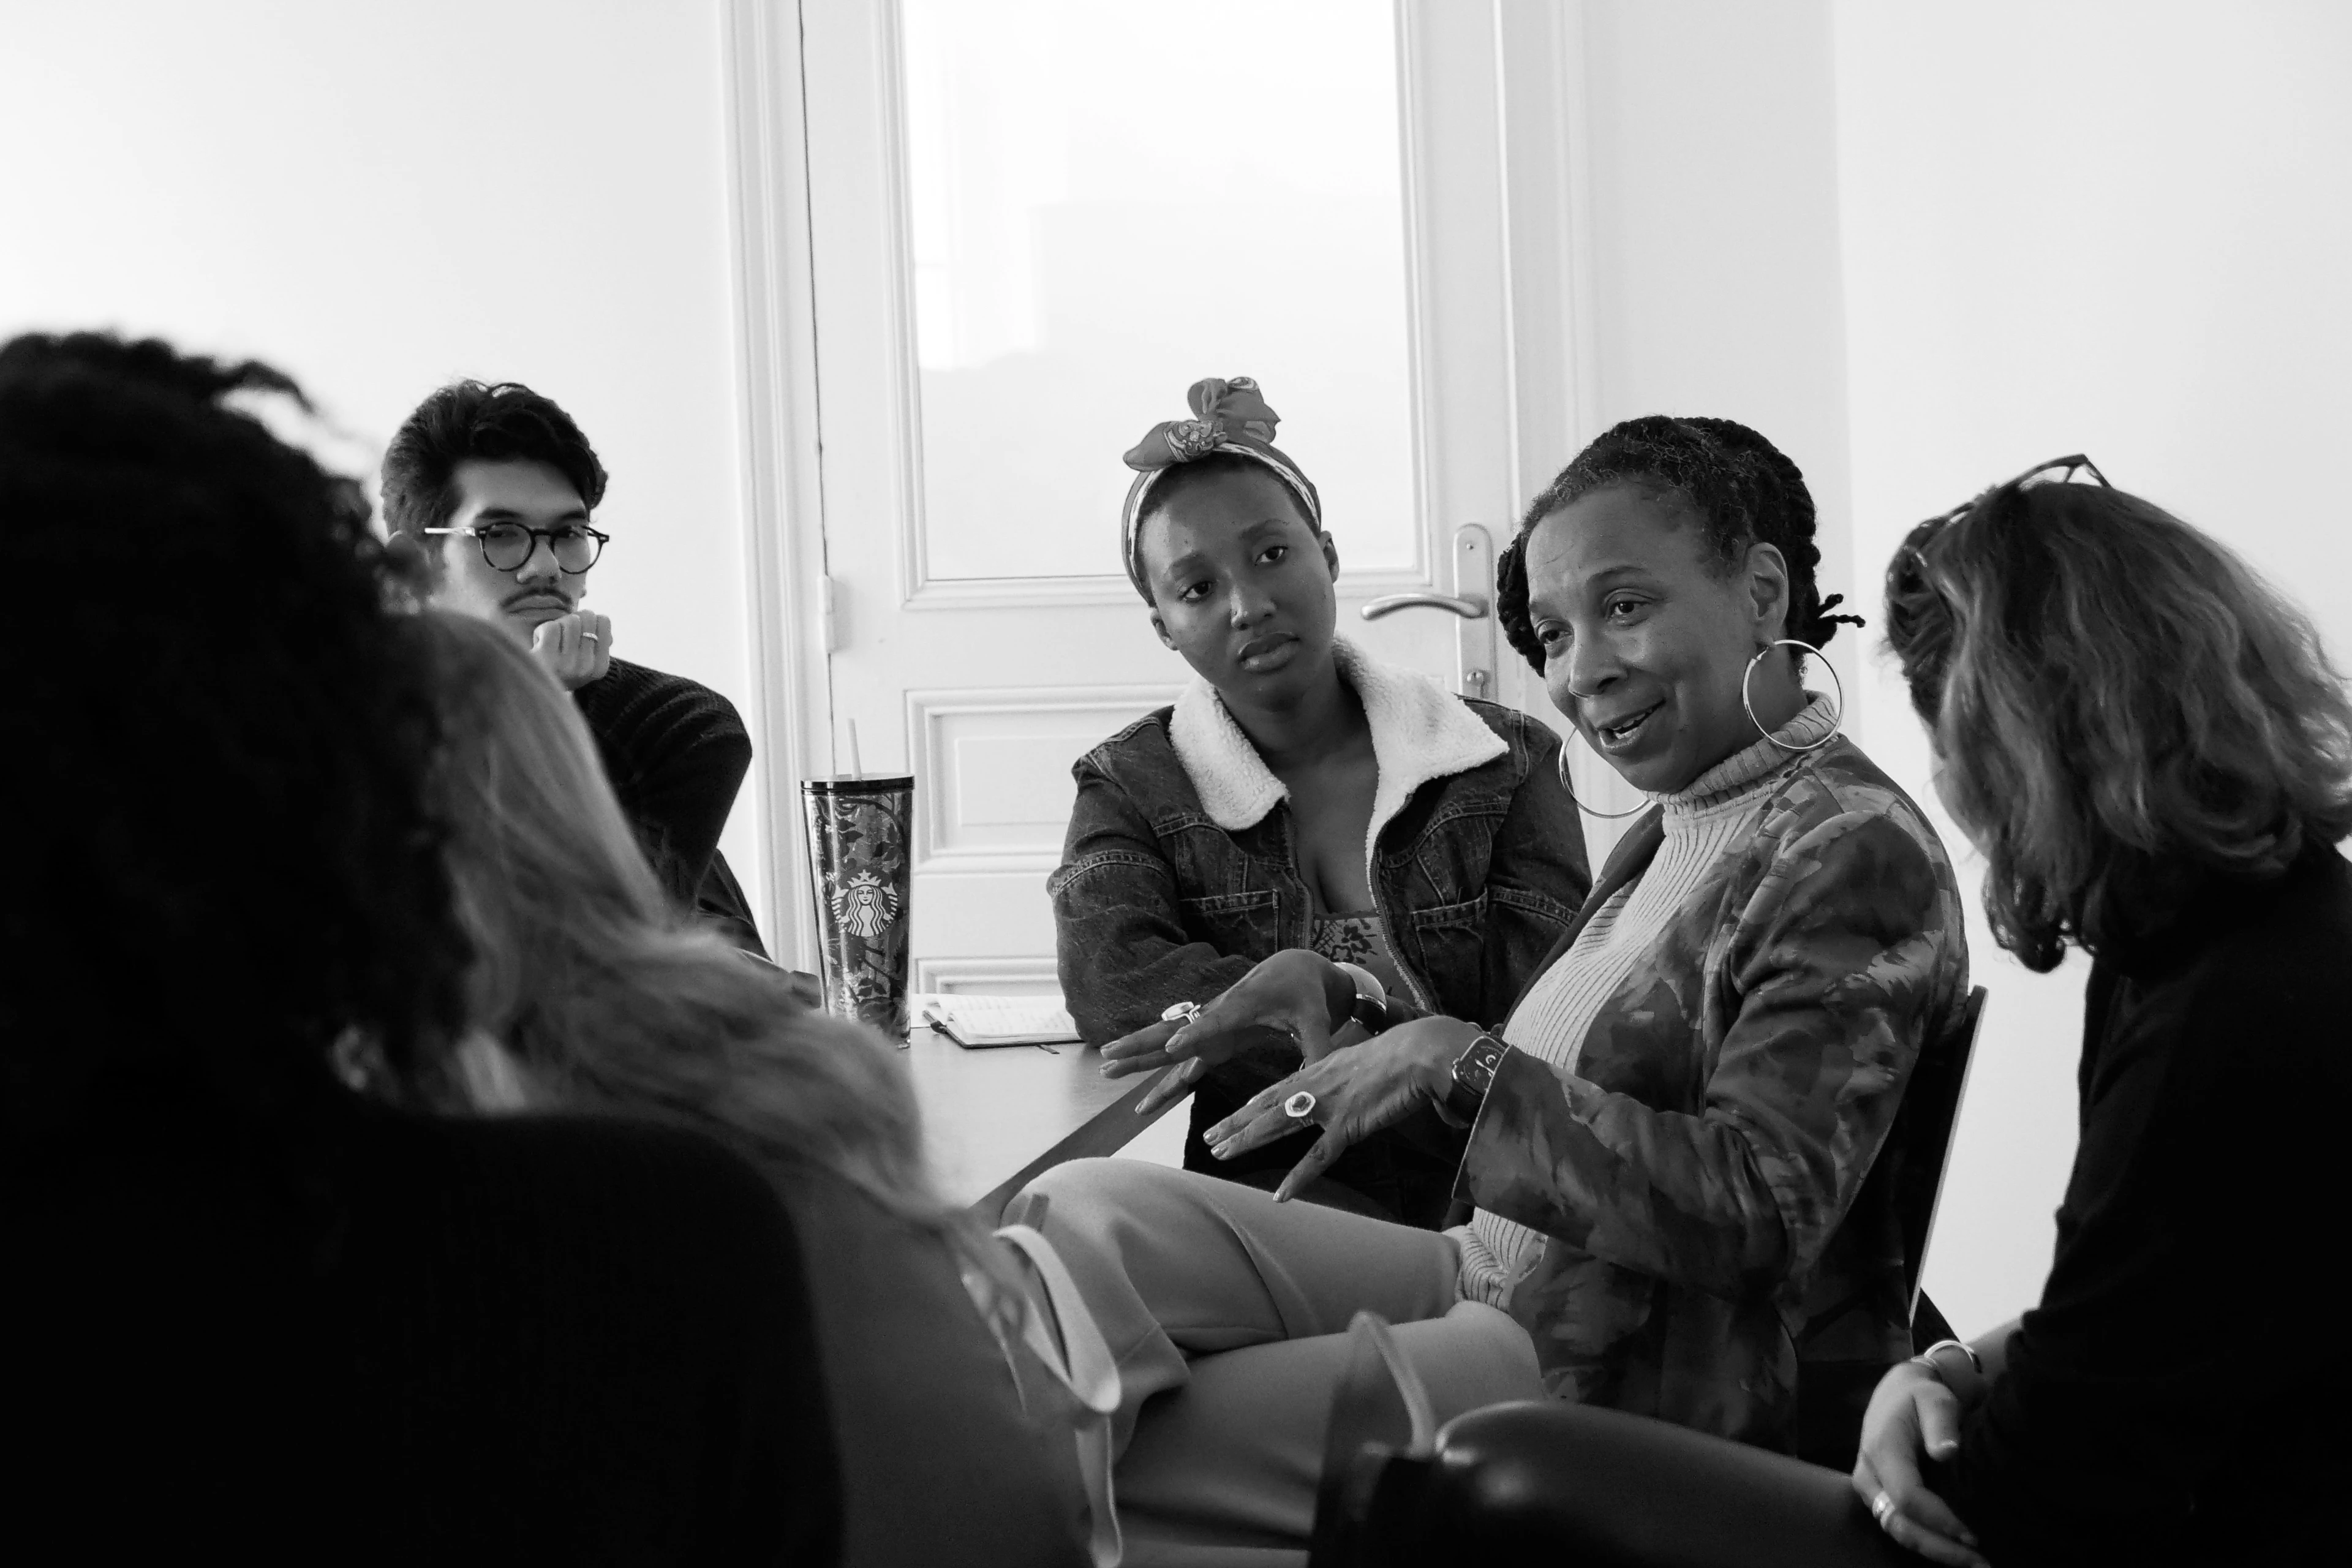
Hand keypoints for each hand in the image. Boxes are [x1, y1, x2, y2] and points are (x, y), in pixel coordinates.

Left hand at [531, 611, 612, 690]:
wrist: (533, 689)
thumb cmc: (560, 669)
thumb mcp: (585, 661)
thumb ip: (599, 642)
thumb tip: (602, 620)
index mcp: (600, 667)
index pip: (604, 621)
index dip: (589, 619)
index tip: (580, 630)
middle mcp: (587, 666)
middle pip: (586, 617)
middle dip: (573, 618)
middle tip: (564, 632)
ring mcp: (567, 664)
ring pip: (570, 621)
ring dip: (558, 625)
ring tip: (552, 640)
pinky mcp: (547, 658)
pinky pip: (551, 628)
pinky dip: (542, 630)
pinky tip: (540, 643)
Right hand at [1103, 950, 1342, 1115]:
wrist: (1295, 970)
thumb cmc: (1306, 994)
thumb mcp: (1316, 1019)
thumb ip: (1317, 1047)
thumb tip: (1321, 1076)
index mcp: (1243, 1006)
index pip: (1213, 1022)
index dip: (1193, 1036)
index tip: (1170, 1051)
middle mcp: (1218, 1016)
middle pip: (1172, 1032)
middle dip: (1140, 1046)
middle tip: (1108, 1057)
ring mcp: (1211, 1029)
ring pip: (1167, 1045)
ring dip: (1138, 1058)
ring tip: (1107, 1070)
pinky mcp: (1214, 1040)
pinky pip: (1183, 1062)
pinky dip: (1163, 1079)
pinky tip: (1144, 1099)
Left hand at [1204, 1016, 1474, 1200]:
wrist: (1419, 1052)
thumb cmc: (1400, 1055)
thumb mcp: (1361, 1061)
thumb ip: (1345, 1077)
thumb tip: (1342, 1089)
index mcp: (1318, 1070)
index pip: (1275, 1090)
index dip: (1250, 1106)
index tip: (1229, 1117)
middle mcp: (1315, 1085)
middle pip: (1265, 1107)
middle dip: (1235, 1123)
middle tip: (1209, 1137)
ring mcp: (1327, 1105)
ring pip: (1277, 1125)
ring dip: (1247, 1140)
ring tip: (1221, 1154)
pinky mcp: (1347, 1125)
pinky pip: (1318, 1156)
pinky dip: (1299, 1177)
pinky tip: (1281, 1195)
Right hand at [1852, 1362, 1987, 1567]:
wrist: (1898, 1394)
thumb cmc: (1921, 1396)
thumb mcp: (1934, 1398)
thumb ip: (1941, 1422)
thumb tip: (1947, 1453)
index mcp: (1881, 1449)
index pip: (1907, 1497)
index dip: (1941, 1521)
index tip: (1975, 1535)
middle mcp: (1869, 1475)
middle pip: (1899, 1524)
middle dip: (1941, 1548)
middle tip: (1983, 1563)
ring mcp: (1871, 1490)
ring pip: (1898, 1532)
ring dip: (1937, 1552)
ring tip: (1976, 1563)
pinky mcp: (1879, 1499)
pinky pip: (1900, 1528)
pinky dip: (1929, 1544)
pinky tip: (1958, 1552)